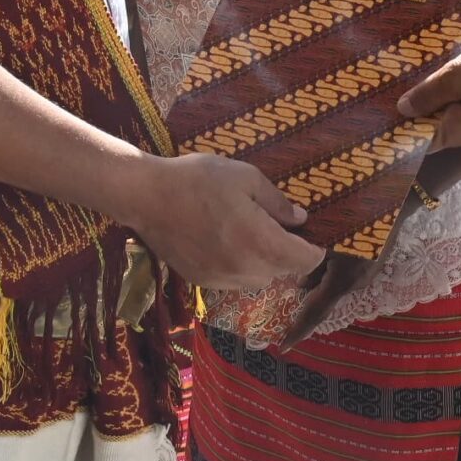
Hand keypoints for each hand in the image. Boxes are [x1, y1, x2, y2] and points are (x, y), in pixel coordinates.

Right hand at [122, 153, 323, 291]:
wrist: (146, 197)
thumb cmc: (197, 180)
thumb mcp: (245, 178)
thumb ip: (277, 202)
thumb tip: (300, 219)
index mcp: (260, 242)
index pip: (304, 261)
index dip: (314, 249)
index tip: (312, 235)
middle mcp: (245, 269)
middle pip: (283, 270)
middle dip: (286, 251)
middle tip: (275, 224)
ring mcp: (222, 279)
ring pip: (258, 278)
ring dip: (262, 260)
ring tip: (247, 231)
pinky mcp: (203, 282)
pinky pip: (234, 280)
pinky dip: (238, 265)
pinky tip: (223, 240)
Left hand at [398, 39, 460, 151]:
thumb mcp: (459, 77)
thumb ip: (430, 94)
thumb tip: (403, 110)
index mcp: (456, 131)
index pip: (419, 141)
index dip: (400, 130)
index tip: (379, 117)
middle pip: (431, 124)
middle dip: (414, 109)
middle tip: (387, 88)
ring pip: (447, 110)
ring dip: (432, 95)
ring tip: (408, 76)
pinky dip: (449, 89)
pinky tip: (440, 71)